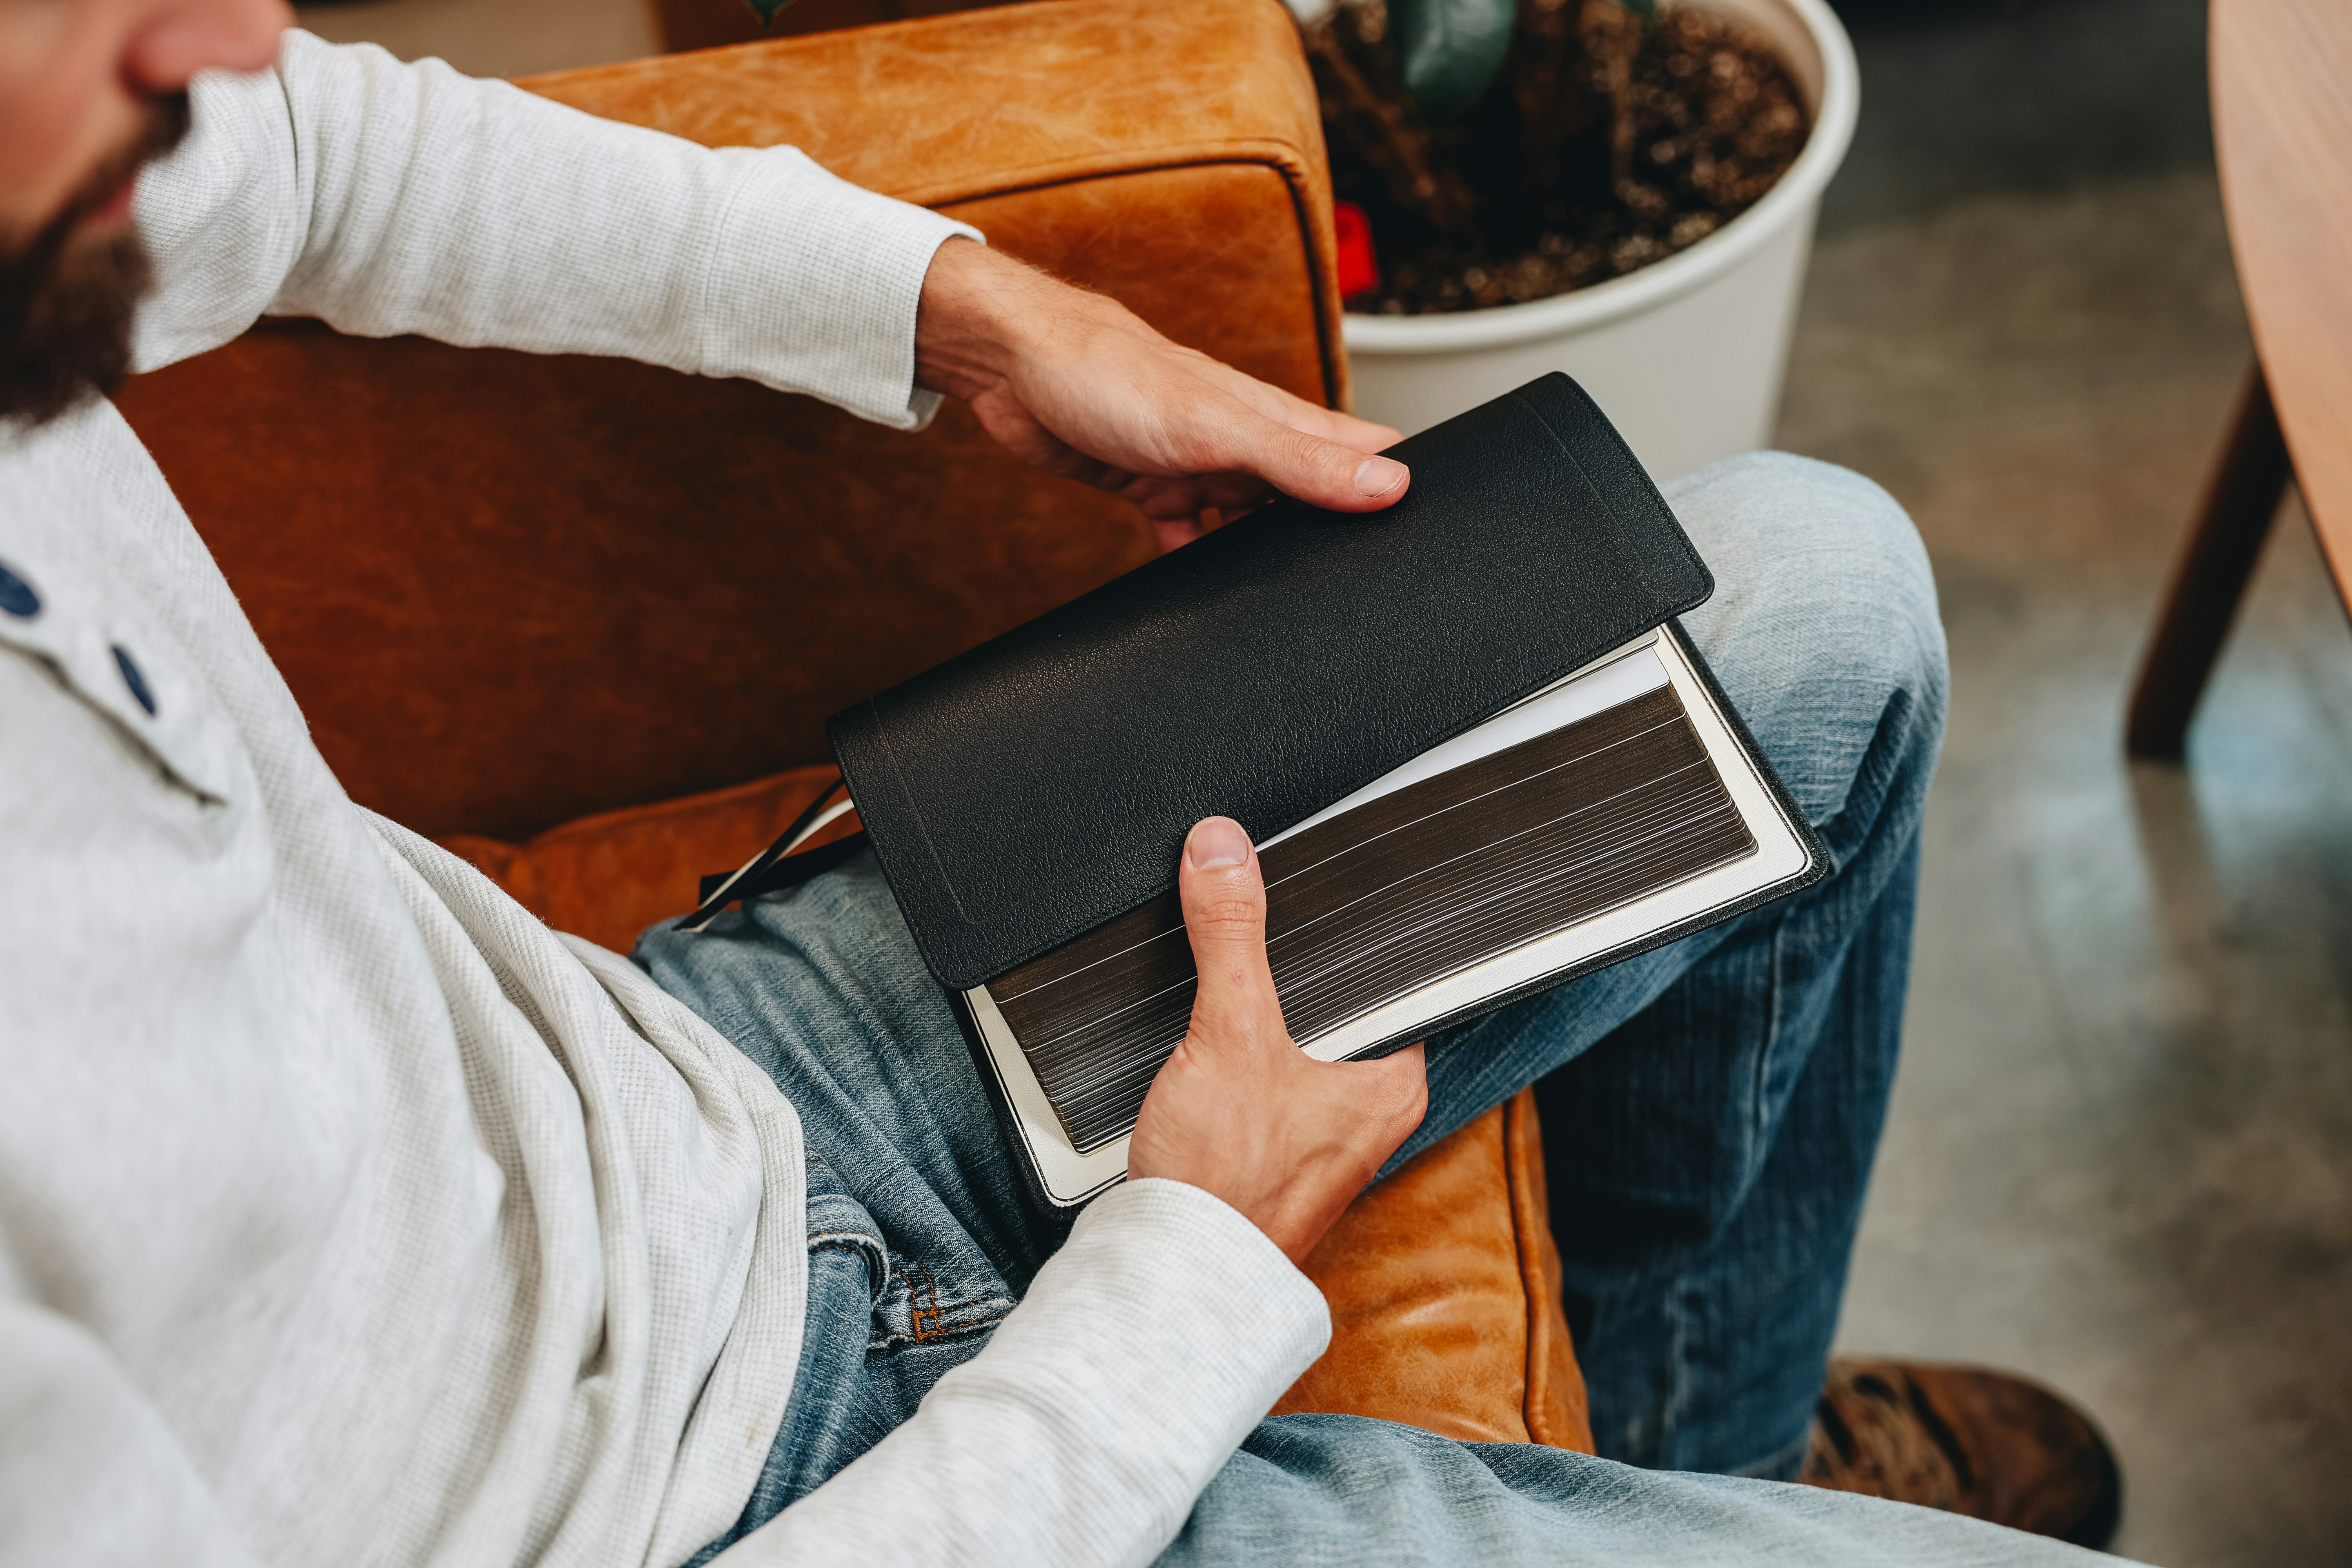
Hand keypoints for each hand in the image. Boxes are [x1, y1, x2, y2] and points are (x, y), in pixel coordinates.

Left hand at [914, 238, 1409, 551]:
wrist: (1012, 367)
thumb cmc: (1109, 372)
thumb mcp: (1220, 427)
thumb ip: (1301, 461)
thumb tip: (1388, 486)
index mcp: (1274, 418)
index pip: (1363, 450)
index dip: (1402, 483)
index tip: (1433, 528)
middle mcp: (1244, 442)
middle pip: (1313, 494)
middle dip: (1339, 532)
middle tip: (1365, 586)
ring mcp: (1198, 465)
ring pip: (1254, 520)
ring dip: (1270, 555)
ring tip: (1294, 604)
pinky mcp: (1151, 487)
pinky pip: (1188, 536)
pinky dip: (1197, 563)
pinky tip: (1200, 594)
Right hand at [1127, 817, 1427, 1263]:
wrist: (1170, 1271)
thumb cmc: (1226, 1184)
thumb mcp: (1231, 1031)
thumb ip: (1230, 934)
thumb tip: (1224, 852)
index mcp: (1392, 1080)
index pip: (1396, 978)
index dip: (1356, 930)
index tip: (1327, 885)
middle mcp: (1367, 1112)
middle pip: (1335, 1005)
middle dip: (1287, 971)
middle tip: (1250, 925)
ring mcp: (1316, 1137)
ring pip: (1290, 1043)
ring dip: (1251, 1019)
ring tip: (1218, 988)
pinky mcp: (1266, 1153)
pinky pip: (1254, 1080)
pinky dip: (1226, 1060)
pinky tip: (1197, 1054)